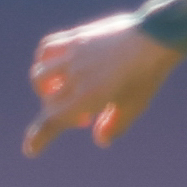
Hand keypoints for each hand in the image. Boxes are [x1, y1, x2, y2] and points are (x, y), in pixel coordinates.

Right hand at [23, 16, 177, 153]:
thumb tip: (100, 140)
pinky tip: (55, 64)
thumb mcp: (134, 106)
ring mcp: (72, 55)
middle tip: (84, 118)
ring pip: (40, 74)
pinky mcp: (75, 37)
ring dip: (44, 88)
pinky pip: (47, 48)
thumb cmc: (146, 75)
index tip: (32, 149)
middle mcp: (75, 77)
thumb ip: (115, 126)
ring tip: (60, 89)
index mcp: (87, 97)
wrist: (154, 37)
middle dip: (58, 113)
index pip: (52, 120)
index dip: (39, 137)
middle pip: (48, 101)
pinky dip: (43, 59)